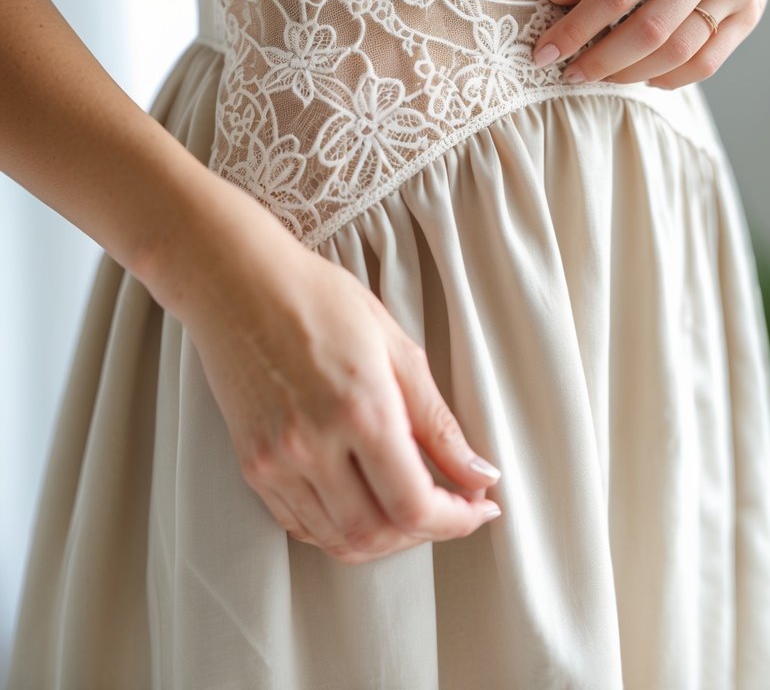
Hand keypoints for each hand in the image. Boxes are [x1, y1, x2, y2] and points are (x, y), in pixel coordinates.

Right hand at [150, 173, 502, 564]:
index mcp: (361, 410)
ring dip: (383, 536)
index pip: (415, 505)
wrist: (237, 281)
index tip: (478, 506)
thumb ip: (438, 421)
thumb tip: (479, 474)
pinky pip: (301, 525)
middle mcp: (314, 445)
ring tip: (407, 504)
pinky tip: (361, 500)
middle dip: (424, 531)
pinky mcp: (252, 466)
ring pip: (338, 540)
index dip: (456, 519)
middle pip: (377, 534)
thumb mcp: (396, 347)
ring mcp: (276, 461)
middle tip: (449, 506)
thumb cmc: (318, 299)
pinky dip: (339, 528)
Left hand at [532, 0, 769, 89]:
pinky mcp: (752, 14)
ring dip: (631, 73)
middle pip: (650, 29)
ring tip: (601, 75)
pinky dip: (669, 78)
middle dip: (601, 60)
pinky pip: (708, 63)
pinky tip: (643, 74)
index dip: (577, 28)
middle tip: (570, 73)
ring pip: (679, 52)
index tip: (544, 52)